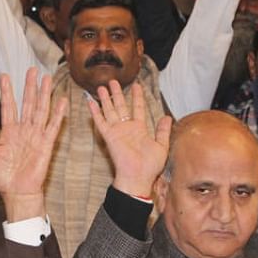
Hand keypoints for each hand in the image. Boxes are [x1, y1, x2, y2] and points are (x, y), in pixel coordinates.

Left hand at [0, 68, 67, 220]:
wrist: (17, 192)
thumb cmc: (2, 178)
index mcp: (9, 132)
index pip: (8, 107)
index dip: (7, 92)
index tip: (5, 76)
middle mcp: (24, 130)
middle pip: (28, 103)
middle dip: (29, 86)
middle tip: (32, 70)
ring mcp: (36, 135)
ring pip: (41, 110)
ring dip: (44, 94)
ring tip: (46, 79)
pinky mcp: (46, 144)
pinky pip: (53, 126)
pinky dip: (58, 114)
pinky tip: (62, 101)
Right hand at [87, 80, 172, 196]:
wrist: (138, 176)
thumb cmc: (150, 166)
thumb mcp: (162, 146)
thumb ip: (163, 131)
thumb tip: (167, 117)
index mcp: (140, 129)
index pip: (138, 108)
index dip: (137, 97)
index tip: (137, 85)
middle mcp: (127, 128)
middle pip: (121, 106)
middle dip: (117, 94)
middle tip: (113, 81)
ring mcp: (117, 131)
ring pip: (110, 110)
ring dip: (106, 99)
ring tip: (102, 86)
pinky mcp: (109, 136)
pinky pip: (100, 122)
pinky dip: (95, 112)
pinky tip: (90, 102)